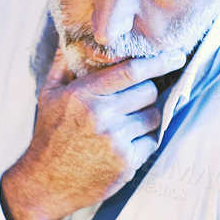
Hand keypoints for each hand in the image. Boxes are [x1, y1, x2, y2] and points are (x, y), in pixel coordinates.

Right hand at [0, 48, 186, 219]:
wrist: (44, 183)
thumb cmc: (49, 136)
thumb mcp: (48, 95)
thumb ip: (63, 64)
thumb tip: (71, 36)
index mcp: (84, 94)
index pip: (132, 70)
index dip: (158, 62)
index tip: (175, 57)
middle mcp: (101, 115)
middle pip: (148, 92)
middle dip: (146, 94)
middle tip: (134, 101)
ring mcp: (115, 140)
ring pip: (153, 117)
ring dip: (146, 118)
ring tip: (127, 124)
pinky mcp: (126, 162)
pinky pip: (151, 142)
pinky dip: (143, 142)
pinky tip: (125, 145)